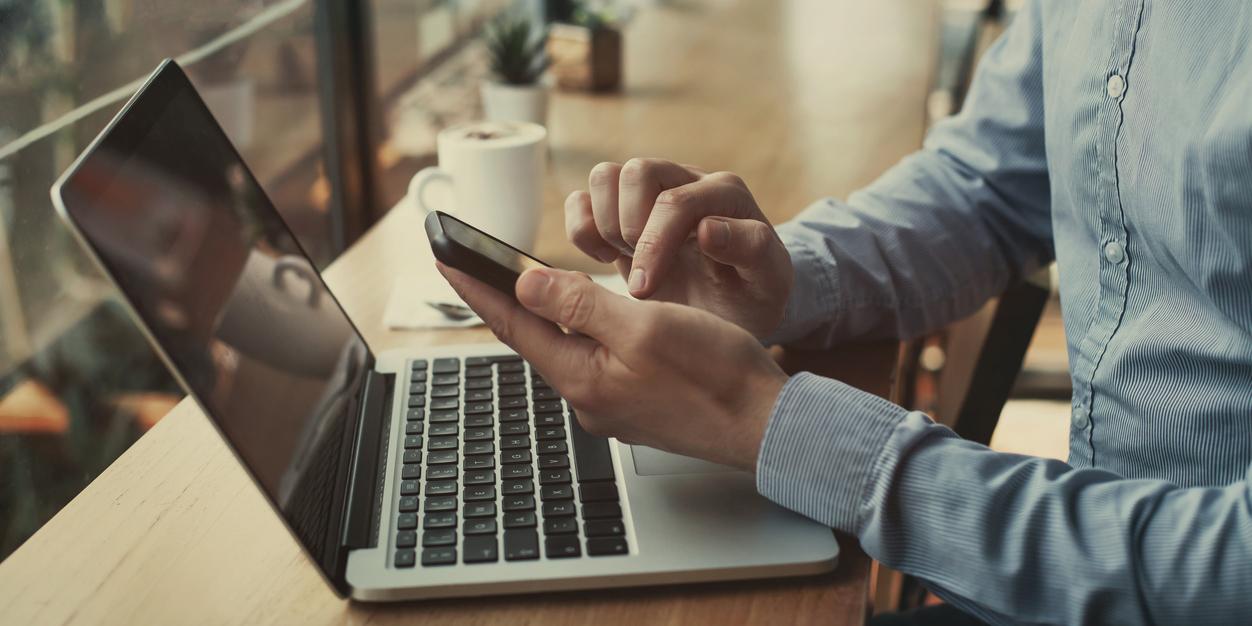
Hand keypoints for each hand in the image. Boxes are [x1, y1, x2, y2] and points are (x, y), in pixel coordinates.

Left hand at [438, 263, 788, 470]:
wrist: (763, 424)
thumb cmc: (715, 375)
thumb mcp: (644, 326)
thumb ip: (580, 304)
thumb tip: (525, 286)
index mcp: (582, 376)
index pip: (512, 324)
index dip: (477, 287)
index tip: (445, 257)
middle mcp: (587, 395)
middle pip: (532, 337)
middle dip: (501, 299)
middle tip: (471, 264)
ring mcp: (610, 402)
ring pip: (564, 347)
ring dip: (541, 314)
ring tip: (517, 282)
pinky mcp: (633, 401)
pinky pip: (593, 357)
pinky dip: (579, 329)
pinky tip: (582, 316)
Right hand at [565, 158, 793, 338]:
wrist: (732, 311)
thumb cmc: (752, 296)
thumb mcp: (769, 282)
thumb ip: (752, 249)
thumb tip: (707, 228)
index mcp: (726, 194)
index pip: (676, 201)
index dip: (654, 243)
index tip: (647, 290)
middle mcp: (686, 181)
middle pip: (637, 172)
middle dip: (629, 228)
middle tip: (642, 275)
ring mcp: (651, 192)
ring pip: (605, 176)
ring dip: (605, 224)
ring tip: (625, 261)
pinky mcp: (621, 211)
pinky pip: (583, 198)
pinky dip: (583, 228)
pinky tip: (605, 258)